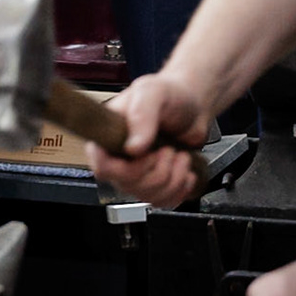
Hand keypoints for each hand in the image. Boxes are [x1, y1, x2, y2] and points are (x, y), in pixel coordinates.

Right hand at [83, 73, 209, 206]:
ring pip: (149, 196)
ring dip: (173, 177)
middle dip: (157, 169)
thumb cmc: (169, 95)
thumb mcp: (153, 93)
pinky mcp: (156, 184)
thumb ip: (142, 115)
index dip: (125, 168)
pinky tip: (184, 170)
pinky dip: (181, 188)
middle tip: (167, 148)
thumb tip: (132, 148)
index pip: (102, 167)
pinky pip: (164, 202)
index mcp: (107, 136)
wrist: (193, 105)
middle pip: (129, 185)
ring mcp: (137, 174)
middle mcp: (118, 158)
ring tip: (178, 154)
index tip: (144, 153)